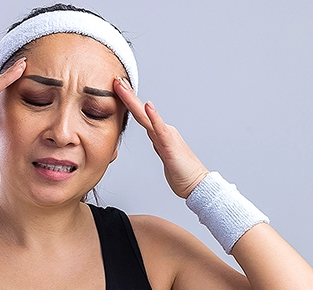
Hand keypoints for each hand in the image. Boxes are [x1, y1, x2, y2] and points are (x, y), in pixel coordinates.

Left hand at [113, 77, 207, 198]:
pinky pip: (160, 130)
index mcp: (160, 133)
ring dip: (134, 101)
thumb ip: (158, 142)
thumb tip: (151, 134)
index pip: (141, 115)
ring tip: (123, 87)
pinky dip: (154, 117)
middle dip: (127, 95)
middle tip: (116, 81)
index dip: (128, 102)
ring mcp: (167, 136)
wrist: (196, 185)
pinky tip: (148, 106)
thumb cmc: (181, 172)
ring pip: (147, 116)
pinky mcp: (171, 146)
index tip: (118, 89)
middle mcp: (163, 131)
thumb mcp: (164, 154)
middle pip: (141, 111)